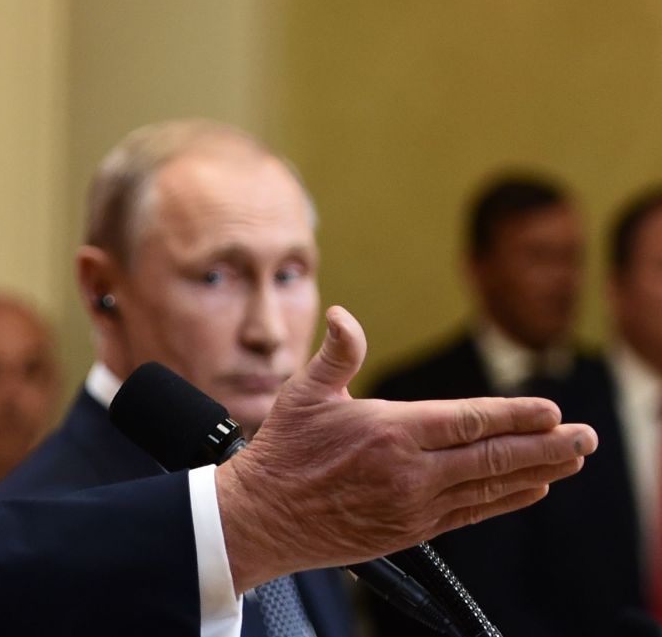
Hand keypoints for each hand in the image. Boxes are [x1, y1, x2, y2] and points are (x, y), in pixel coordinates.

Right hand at [215, 305, 595, 591]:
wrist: (263, 516)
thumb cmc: (283, 451)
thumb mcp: (303, 393)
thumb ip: (336, 353)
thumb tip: (346, 316)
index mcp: (389, 430)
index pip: (468, 420)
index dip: (514, 415)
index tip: (550, 410)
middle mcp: (409, 471)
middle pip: (493, 456)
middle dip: (546, 445)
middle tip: (585, 436)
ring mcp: (413, 505)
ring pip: (490, 488)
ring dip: (537, 472)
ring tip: (572, 460)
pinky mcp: (410, 531)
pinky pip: (471, 514)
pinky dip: (506, 501)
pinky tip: (531, 489)